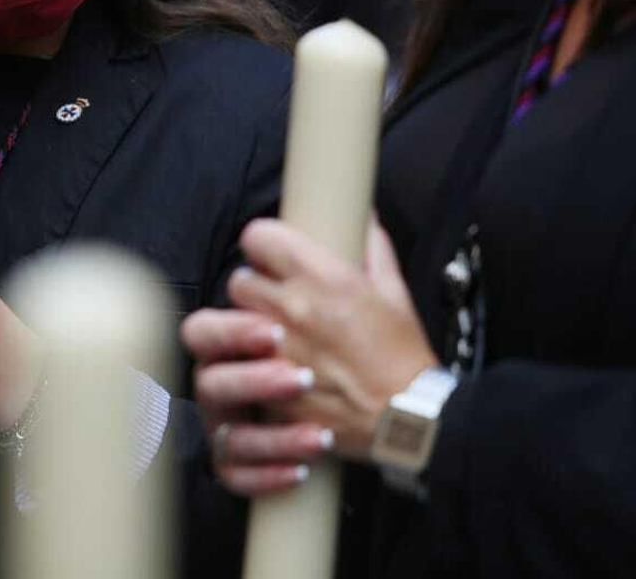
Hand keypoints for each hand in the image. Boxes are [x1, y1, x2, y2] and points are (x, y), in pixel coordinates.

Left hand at [183, 221, 437, 495]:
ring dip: (245, 323)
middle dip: (255, 285)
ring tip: (268, 333)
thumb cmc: (403, 355)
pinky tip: (271, 368)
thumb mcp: (395, 293)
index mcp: (320, 276)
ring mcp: (274, 348)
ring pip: (229, 320)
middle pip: (239, 279)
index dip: (262, 243)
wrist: (406, 420)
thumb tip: (366, 216)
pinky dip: (251, 364)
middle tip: (275, 297)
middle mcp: (290, 306)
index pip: (257, 236)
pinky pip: (240, 364)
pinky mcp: (267, 386)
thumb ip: (374, 249)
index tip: (272, 253)